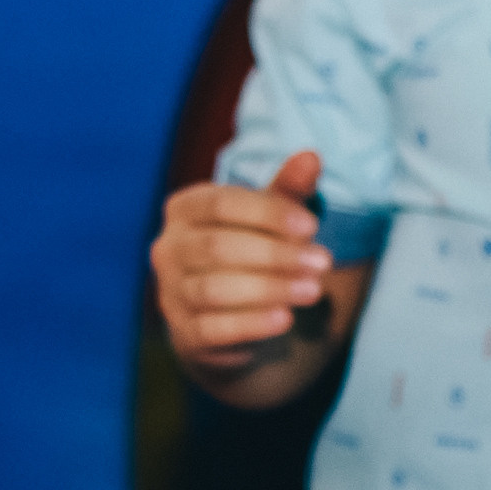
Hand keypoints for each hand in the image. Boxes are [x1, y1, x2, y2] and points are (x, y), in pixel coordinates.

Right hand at [150, 149, 331, 372]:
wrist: (227, 314)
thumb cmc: (251, 250)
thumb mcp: (270, 218)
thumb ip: (288, 190)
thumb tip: (311, 157)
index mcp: (185, 210)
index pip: (220, 204)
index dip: (267, 214)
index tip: (312, 226)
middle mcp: (168, 249)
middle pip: (217, 247)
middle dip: (274, 255)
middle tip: (322, 262)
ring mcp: (170, 293)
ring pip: (214, 290)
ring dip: (269, 289)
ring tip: (313, 290)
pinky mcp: (183, 332)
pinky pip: (212, 329)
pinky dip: (251, 324)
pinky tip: (285, 319)